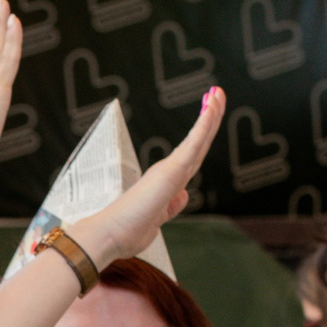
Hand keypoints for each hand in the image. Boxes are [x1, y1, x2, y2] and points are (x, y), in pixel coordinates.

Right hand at [70, 87, 225, 268]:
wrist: (109, 234)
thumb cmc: (126, 231)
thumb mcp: (158, 218)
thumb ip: (172, 205)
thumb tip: (185, 195)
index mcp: (167, 181)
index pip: (193, 154)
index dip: (203, 134)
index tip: (209, 113)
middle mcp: (168, 171)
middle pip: (198, 141)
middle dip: (209, 116)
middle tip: (216, 93)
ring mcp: (170, 169)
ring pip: (199, 137)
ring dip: (211, 113)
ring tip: (218, 92)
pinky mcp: (171, 170)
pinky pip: (194, 143)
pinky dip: (205, 124)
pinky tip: (212, 109)